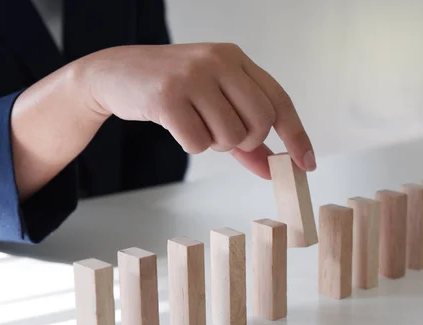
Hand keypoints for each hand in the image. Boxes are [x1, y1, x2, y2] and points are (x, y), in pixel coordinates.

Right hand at [80, 43, 315, 178]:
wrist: (115, 73)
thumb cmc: (172, 89)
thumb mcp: (213, 101)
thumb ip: (245, 135)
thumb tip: (273, 168)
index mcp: (235, 58)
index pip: (279, 100)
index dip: (296, 135)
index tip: (306, 165)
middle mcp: (218, 61)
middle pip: (260, 122)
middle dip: (246, 141)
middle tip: (225, 137)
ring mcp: (193, 76)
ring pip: (230, 136)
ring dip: (215, 144)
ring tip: (195, 124)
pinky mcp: (168, 96)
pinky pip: (198, 143)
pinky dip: (191, 144)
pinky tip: (177, 125)